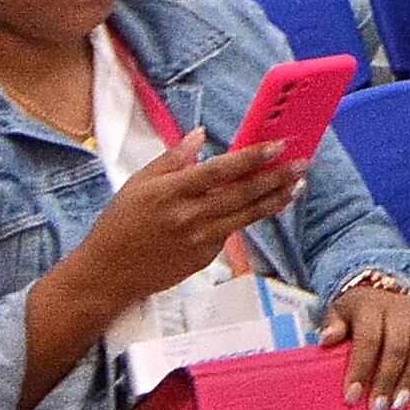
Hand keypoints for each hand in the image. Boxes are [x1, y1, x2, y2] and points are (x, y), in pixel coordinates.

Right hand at [70, 133, 304, 300]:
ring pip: (246, 216)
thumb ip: (173, 159)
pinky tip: (265, 205)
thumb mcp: (138, 183)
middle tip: (301, 163)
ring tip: (296, 185)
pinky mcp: (204, 258)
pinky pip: (230, 233)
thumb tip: (200, 136)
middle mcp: (189, 216)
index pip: (220, 170)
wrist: (108, 273)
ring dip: (275, 200)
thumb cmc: (120, 223)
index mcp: (171, 191)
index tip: (276, 145)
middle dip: (276, 177)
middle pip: (242, 194)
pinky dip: (248, 218)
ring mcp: (199, 240)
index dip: (252, 157)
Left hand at [325, 276, 409, 409]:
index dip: (360, 369)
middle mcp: (399, 306)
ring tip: (400, 404)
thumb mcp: (341, 313)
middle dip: (386, 382)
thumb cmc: (360, 311)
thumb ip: (333, 325)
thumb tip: (327, 339)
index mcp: (370, 306)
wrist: (387, 289)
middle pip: (396, 348)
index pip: (367, 339)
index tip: (352, 397)